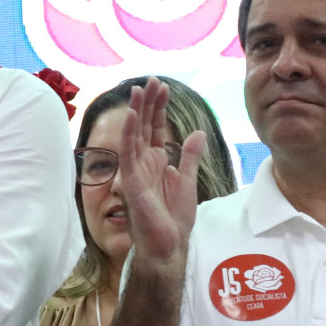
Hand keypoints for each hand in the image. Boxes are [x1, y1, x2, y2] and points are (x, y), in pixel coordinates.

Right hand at [117, 80, 204, 269]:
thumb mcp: (187, 181)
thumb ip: (188, 157)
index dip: (158, 108)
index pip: (155, 130)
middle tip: (151, 80)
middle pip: (144, 126)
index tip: (162, 88)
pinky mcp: (132, 180)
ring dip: (138, 111)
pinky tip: (134, 116)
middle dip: (148, 103)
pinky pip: (128, 153)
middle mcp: (142, 163)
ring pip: (134, 134)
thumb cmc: (174, 219)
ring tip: (141, 89)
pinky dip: (130, 133)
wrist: (167, 244)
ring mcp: (135, 171)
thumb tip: (196, 133)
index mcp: (155, 163)